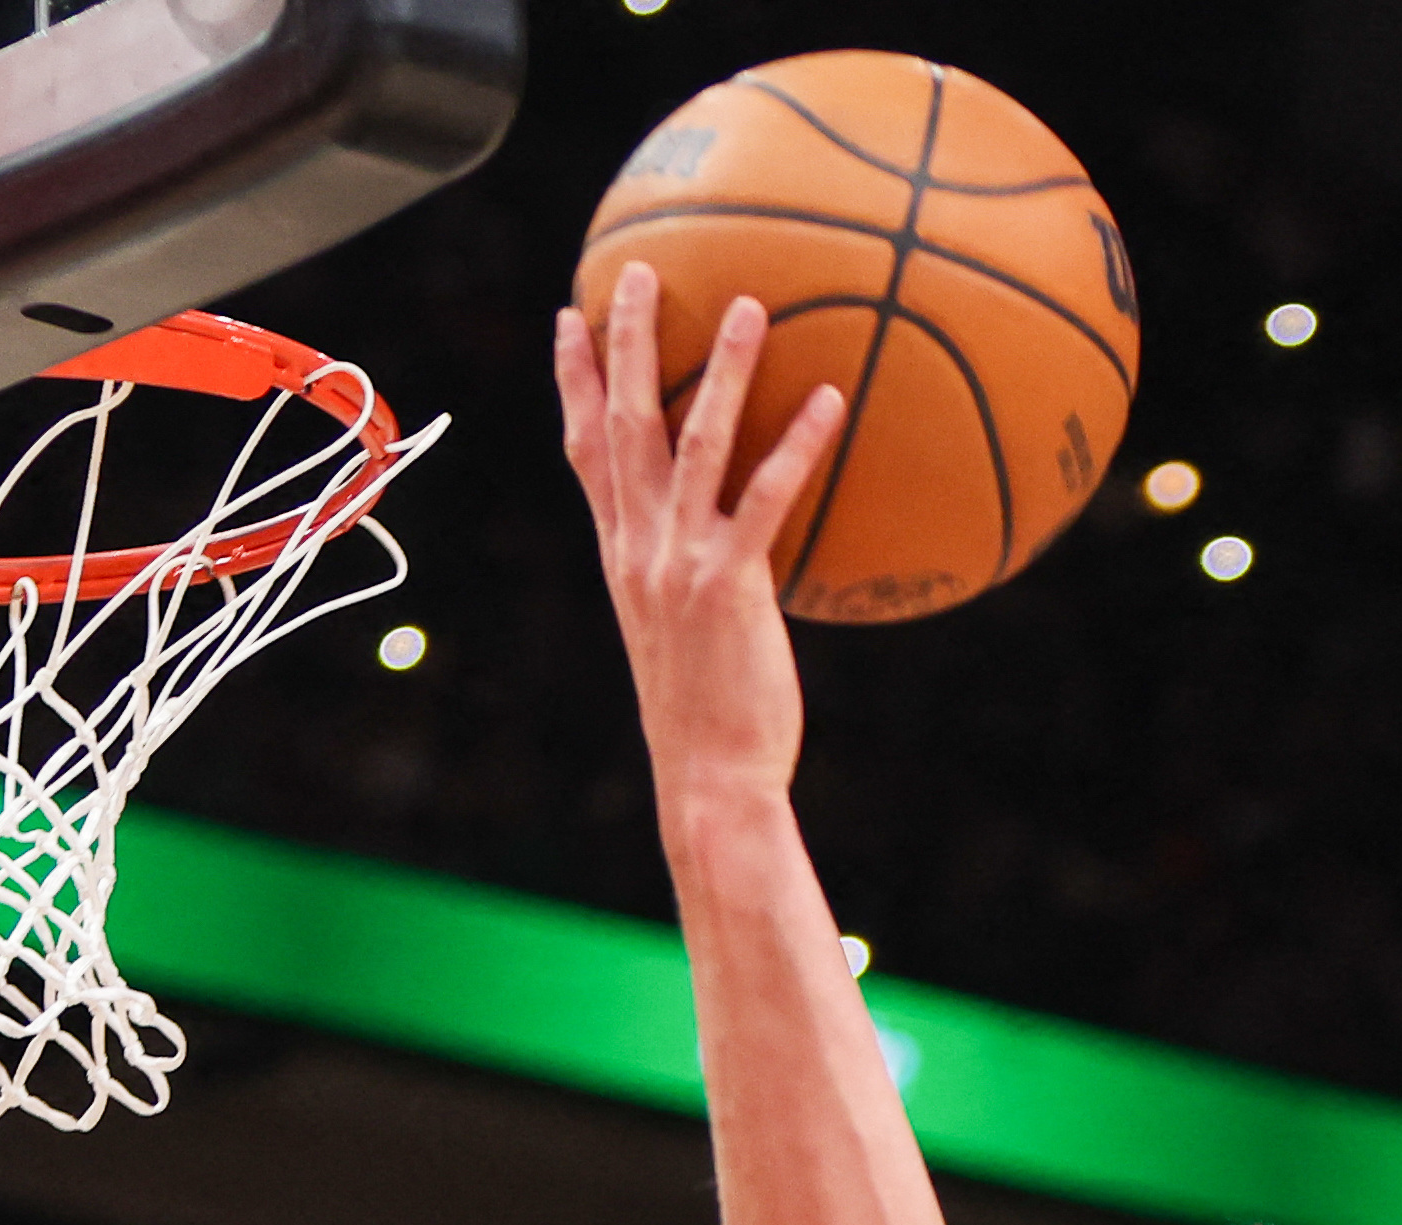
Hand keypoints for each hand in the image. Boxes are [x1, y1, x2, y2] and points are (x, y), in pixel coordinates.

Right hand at [548, 264, 846, 806]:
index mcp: (621, 555)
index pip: (584, 450)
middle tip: (638, 269)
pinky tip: (831, 399)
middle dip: (626, 341)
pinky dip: (797, 445)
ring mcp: (679, 562)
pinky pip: (767, 497)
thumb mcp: (681, 635)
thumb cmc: (708, 716)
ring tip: (749, 305)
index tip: (570, 316)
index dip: (573, 379)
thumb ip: (689, 579)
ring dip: (720, 369)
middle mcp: (638, 548)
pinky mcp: (729, 584)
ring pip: (694, 442)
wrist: (709, 778)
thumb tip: (723, 551)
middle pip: (623, 423)